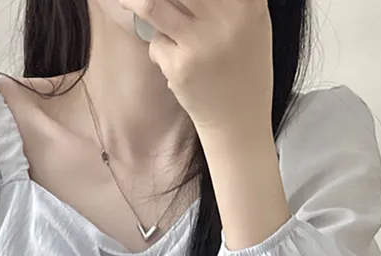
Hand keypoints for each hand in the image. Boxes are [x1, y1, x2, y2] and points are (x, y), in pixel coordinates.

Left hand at [121, 0, 273, 133]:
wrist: (239, 120)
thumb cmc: (244, 68)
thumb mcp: (252, 22)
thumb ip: (232, 0)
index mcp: (248, 3)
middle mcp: (226, 17)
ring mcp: (201, 42)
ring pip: (152, 4)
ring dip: (135, 1)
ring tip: (128, 2)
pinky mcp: (181, 66)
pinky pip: (157, 43)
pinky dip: (161, 49)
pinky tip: (177, 63)